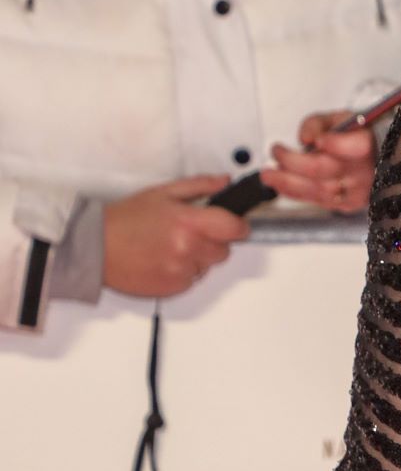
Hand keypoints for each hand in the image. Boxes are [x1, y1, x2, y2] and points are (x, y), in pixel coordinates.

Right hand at [103, 176, 250, 296]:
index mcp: (190, 222)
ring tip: (170, 246)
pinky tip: (163, 260)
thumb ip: (200, 186)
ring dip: (197, 258)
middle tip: (190, 233)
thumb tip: (224, 182)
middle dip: (213, 241)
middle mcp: (188, 249)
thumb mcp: (163, 193)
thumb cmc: (124, 219)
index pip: (235, 228)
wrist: (93, 246)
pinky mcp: (170, 288)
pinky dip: (183, 272)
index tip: (234, 225)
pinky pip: (190, 281)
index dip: (237, 226)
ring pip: (207, 266)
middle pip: (224, 250)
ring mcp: (180, 271)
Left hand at [263, 111, 375, 213]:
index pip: (355, 147)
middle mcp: (363, 171)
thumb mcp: (338, 118)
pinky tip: (281, 184)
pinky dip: (294, 192)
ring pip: (317, 190)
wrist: (371, 158)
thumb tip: (306, 139)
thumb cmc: (354, 136)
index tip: (313, 140)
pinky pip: (316, 201)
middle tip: (276, 153)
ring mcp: (355, 191)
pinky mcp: (347, 204)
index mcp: (366, 145)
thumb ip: (318, 123)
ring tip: (269, 174)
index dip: (334, 144)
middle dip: (292, 162)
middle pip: (324, 169)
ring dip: (287, 182)